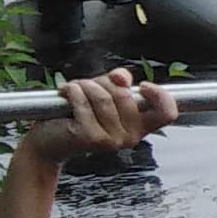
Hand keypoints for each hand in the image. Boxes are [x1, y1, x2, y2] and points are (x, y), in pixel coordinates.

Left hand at [17, 67, 174, 162]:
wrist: (49, 140)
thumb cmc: (78, 114)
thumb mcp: (104, 93)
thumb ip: (119, 82)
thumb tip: (121, 77)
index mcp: (140, 126)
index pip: (167, 113)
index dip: (160, 95)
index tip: (143, 86)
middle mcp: (130, 137)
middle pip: (126, 95)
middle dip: (104, 81)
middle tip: (89, 86)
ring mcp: (111, 140)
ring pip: (103, 96)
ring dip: (84, 85)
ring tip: (74, 89)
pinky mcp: (91, 137)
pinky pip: (84, 102)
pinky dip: (72, 90)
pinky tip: (65, 92)